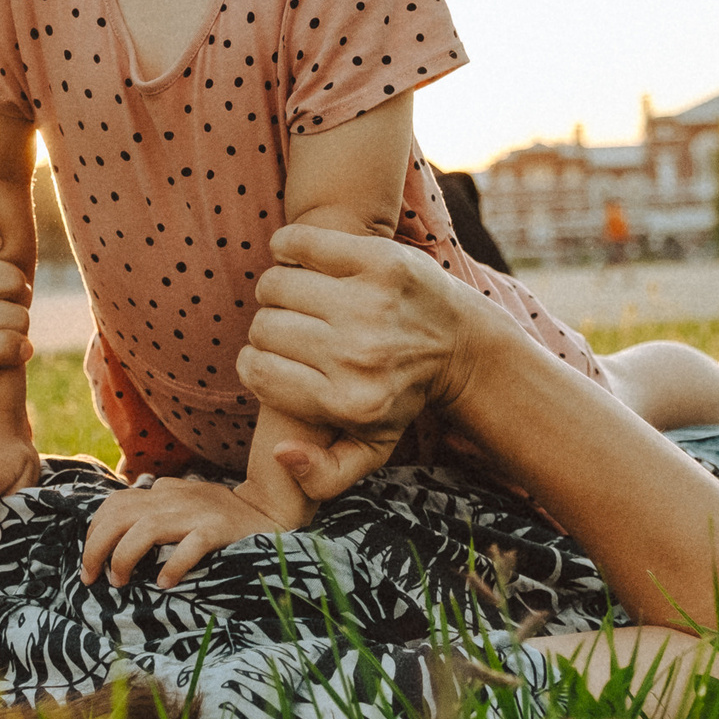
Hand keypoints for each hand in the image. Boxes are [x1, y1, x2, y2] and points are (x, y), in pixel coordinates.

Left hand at [81, 477, 283, 588]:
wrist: (271, 509)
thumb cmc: (221, 515)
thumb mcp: (183, 504)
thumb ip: (154, 509)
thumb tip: (118, 526)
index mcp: (163, 492)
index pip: (114, 504)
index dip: (93, 533)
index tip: (89, 562)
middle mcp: (174, 498)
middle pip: (119, 517)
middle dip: (96, 549)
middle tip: (93, 579)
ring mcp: (196, 512)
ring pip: (145, 530)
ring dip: (124, 559)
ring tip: (120, 584)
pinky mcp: (218, 529)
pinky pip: (189, 546)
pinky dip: (172, 567)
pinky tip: (164, 585)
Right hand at [235, 224, 493, 500]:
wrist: (461, 345)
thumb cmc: (401, 396)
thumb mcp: (371, 449)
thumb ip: (322, 475)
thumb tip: (280, 453)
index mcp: (349, 403)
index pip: (258, 372)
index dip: (256, 362)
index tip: (274, 357)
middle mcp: (359, 356)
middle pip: (264, 327)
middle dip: (267, 326)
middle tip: (290, 326)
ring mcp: (370, 304)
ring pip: (276, 285)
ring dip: (277, 288)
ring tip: (297, 296)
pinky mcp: (380, 261)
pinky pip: (299, 243)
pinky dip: (287, 247)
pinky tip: (296, 257)